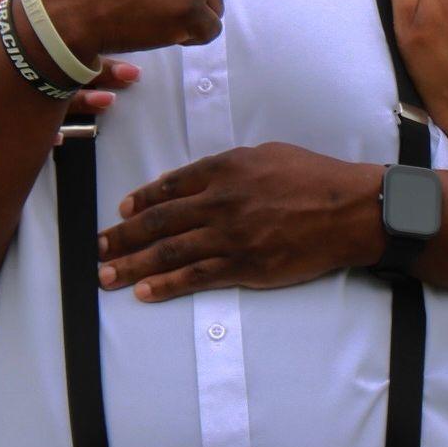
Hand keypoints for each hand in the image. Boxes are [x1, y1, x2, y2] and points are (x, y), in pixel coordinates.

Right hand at [0, 0, 136, 144]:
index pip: (35, 29)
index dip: (79, 33)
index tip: (117, 34)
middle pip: (39, 65)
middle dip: (88, 71)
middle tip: (131, 74)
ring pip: (24, 102)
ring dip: (69, 106)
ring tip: (108, 107)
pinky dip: (27, 139)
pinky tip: (61, 142)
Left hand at [96, 144, 380, 300]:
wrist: (349, 210)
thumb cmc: (314, 177)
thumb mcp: (267, 154)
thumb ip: (227, 166)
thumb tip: (192, 180)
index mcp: (225, 169)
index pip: (170, 187)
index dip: (140, 201)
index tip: (121, 211)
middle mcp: (221, 202)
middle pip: (159, 221)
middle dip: (123, 236)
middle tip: (98, 247)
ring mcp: (230, 237)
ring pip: (169, 252)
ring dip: (133, 265)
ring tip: (107, 274)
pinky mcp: (244, 267)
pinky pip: (195, 278)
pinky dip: (165, 286)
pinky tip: (144, 292)